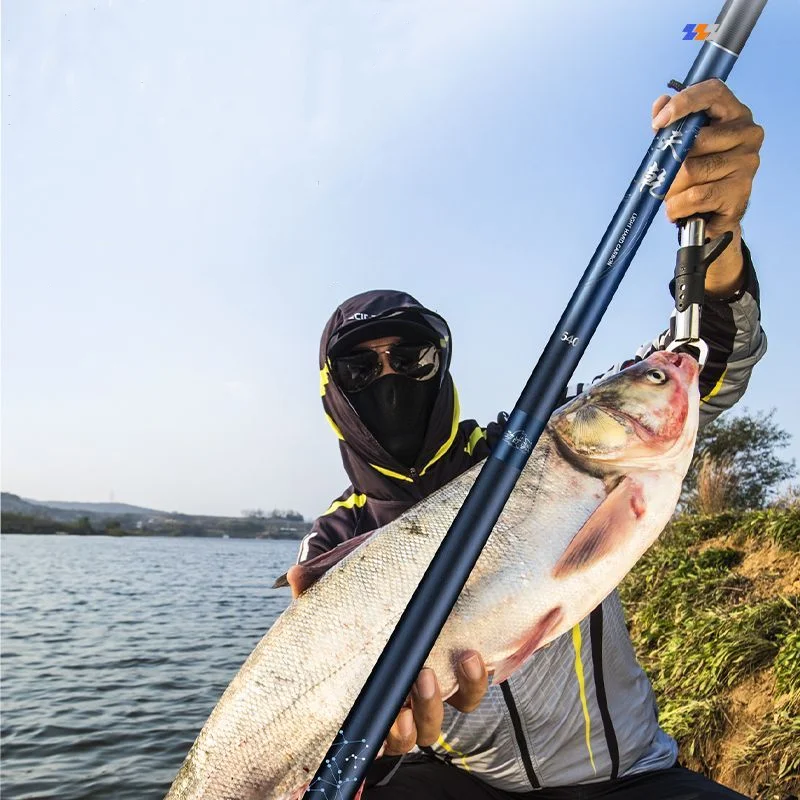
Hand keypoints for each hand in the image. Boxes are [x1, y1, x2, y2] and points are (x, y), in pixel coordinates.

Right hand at [286, 568, 488, 755]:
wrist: (412, 553)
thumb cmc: (372, 570)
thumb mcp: (344, 571)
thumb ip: (317, 577)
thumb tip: (295, 579)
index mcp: (367, 683)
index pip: (370, 725)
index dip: (376, 733)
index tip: (382, 715)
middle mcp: (400, 694)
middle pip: (406, 736)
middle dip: (406, 725)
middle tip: (407, 693)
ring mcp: (434, 685)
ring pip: (436, 723)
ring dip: (435, 706)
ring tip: (430, 672)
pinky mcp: (463, 669)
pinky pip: (472, 693)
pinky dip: (474, 683)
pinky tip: (470, 658)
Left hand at [651, 79, 763, 296]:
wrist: (711, 218)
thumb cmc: (696, 176)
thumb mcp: (681, 147)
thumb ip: (670, 124)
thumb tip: (661, 102)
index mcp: (734, 114)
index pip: (713, 91)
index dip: (684, 102)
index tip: (658, 122)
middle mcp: (748, 134)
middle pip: (694, 140)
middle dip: (669, 163)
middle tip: (665, 178)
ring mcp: (747, 163)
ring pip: (691, 171)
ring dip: (671, 189)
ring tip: (674, 196)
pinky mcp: (741, 192)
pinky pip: (695, 197)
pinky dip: (677, 207)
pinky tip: (679, 210)